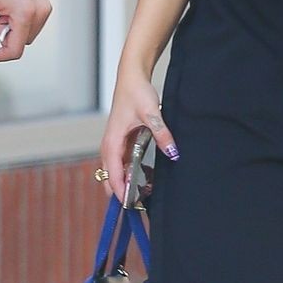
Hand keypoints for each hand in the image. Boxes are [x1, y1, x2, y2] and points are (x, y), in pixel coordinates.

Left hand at [0, 0, 50, 66]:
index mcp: (26, 13)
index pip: (14, 50)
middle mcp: (40, 12)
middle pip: (20, 43)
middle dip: (3, 36)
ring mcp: (44, 8)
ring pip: (25, 35)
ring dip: (10, 29)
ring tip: (1, 9)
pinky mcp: (43, 5)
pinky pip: (29, 25)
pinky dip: (17, 21)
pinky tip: (9, 5)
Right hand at [99, 63, 178, 204]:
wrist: (132, 76)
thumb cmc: (136, 92)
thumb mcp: (152, 113)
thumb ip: (162, 133)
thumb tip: (172, 153)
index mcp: (112, 142)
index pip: (112, 173)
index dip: (120, 191)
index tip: (130, 205)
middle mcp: (110, 146)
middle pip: (110, 177)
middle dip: (122, 192)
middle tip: (140, 206)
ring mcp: (115, 145)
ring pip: (116, 172)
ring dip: (127, 184)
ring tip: (145, 195)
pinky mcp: (121, 142)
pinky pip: (123, 164)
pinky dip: (131, 174)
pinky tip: (146, 178)